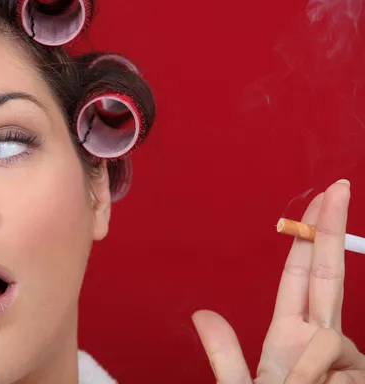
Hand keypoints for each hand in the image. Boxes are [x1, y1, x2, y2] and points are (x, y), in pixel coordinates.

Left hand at [192, 180, 364, 382]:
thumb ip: (225, 355)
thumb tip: (202, 313)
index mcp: (290, 336)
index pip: (303, 278)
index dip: (310, 241)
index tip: (319, 204)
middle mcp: (322, 342)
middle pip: (329, 275)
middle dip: (333, 230)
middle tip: (340, 186)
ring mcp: (346, 361)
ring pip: (330, 338)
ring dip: (309, 366)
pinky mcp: (358, 374)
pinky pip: (338, 361)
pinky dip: (321, 378)